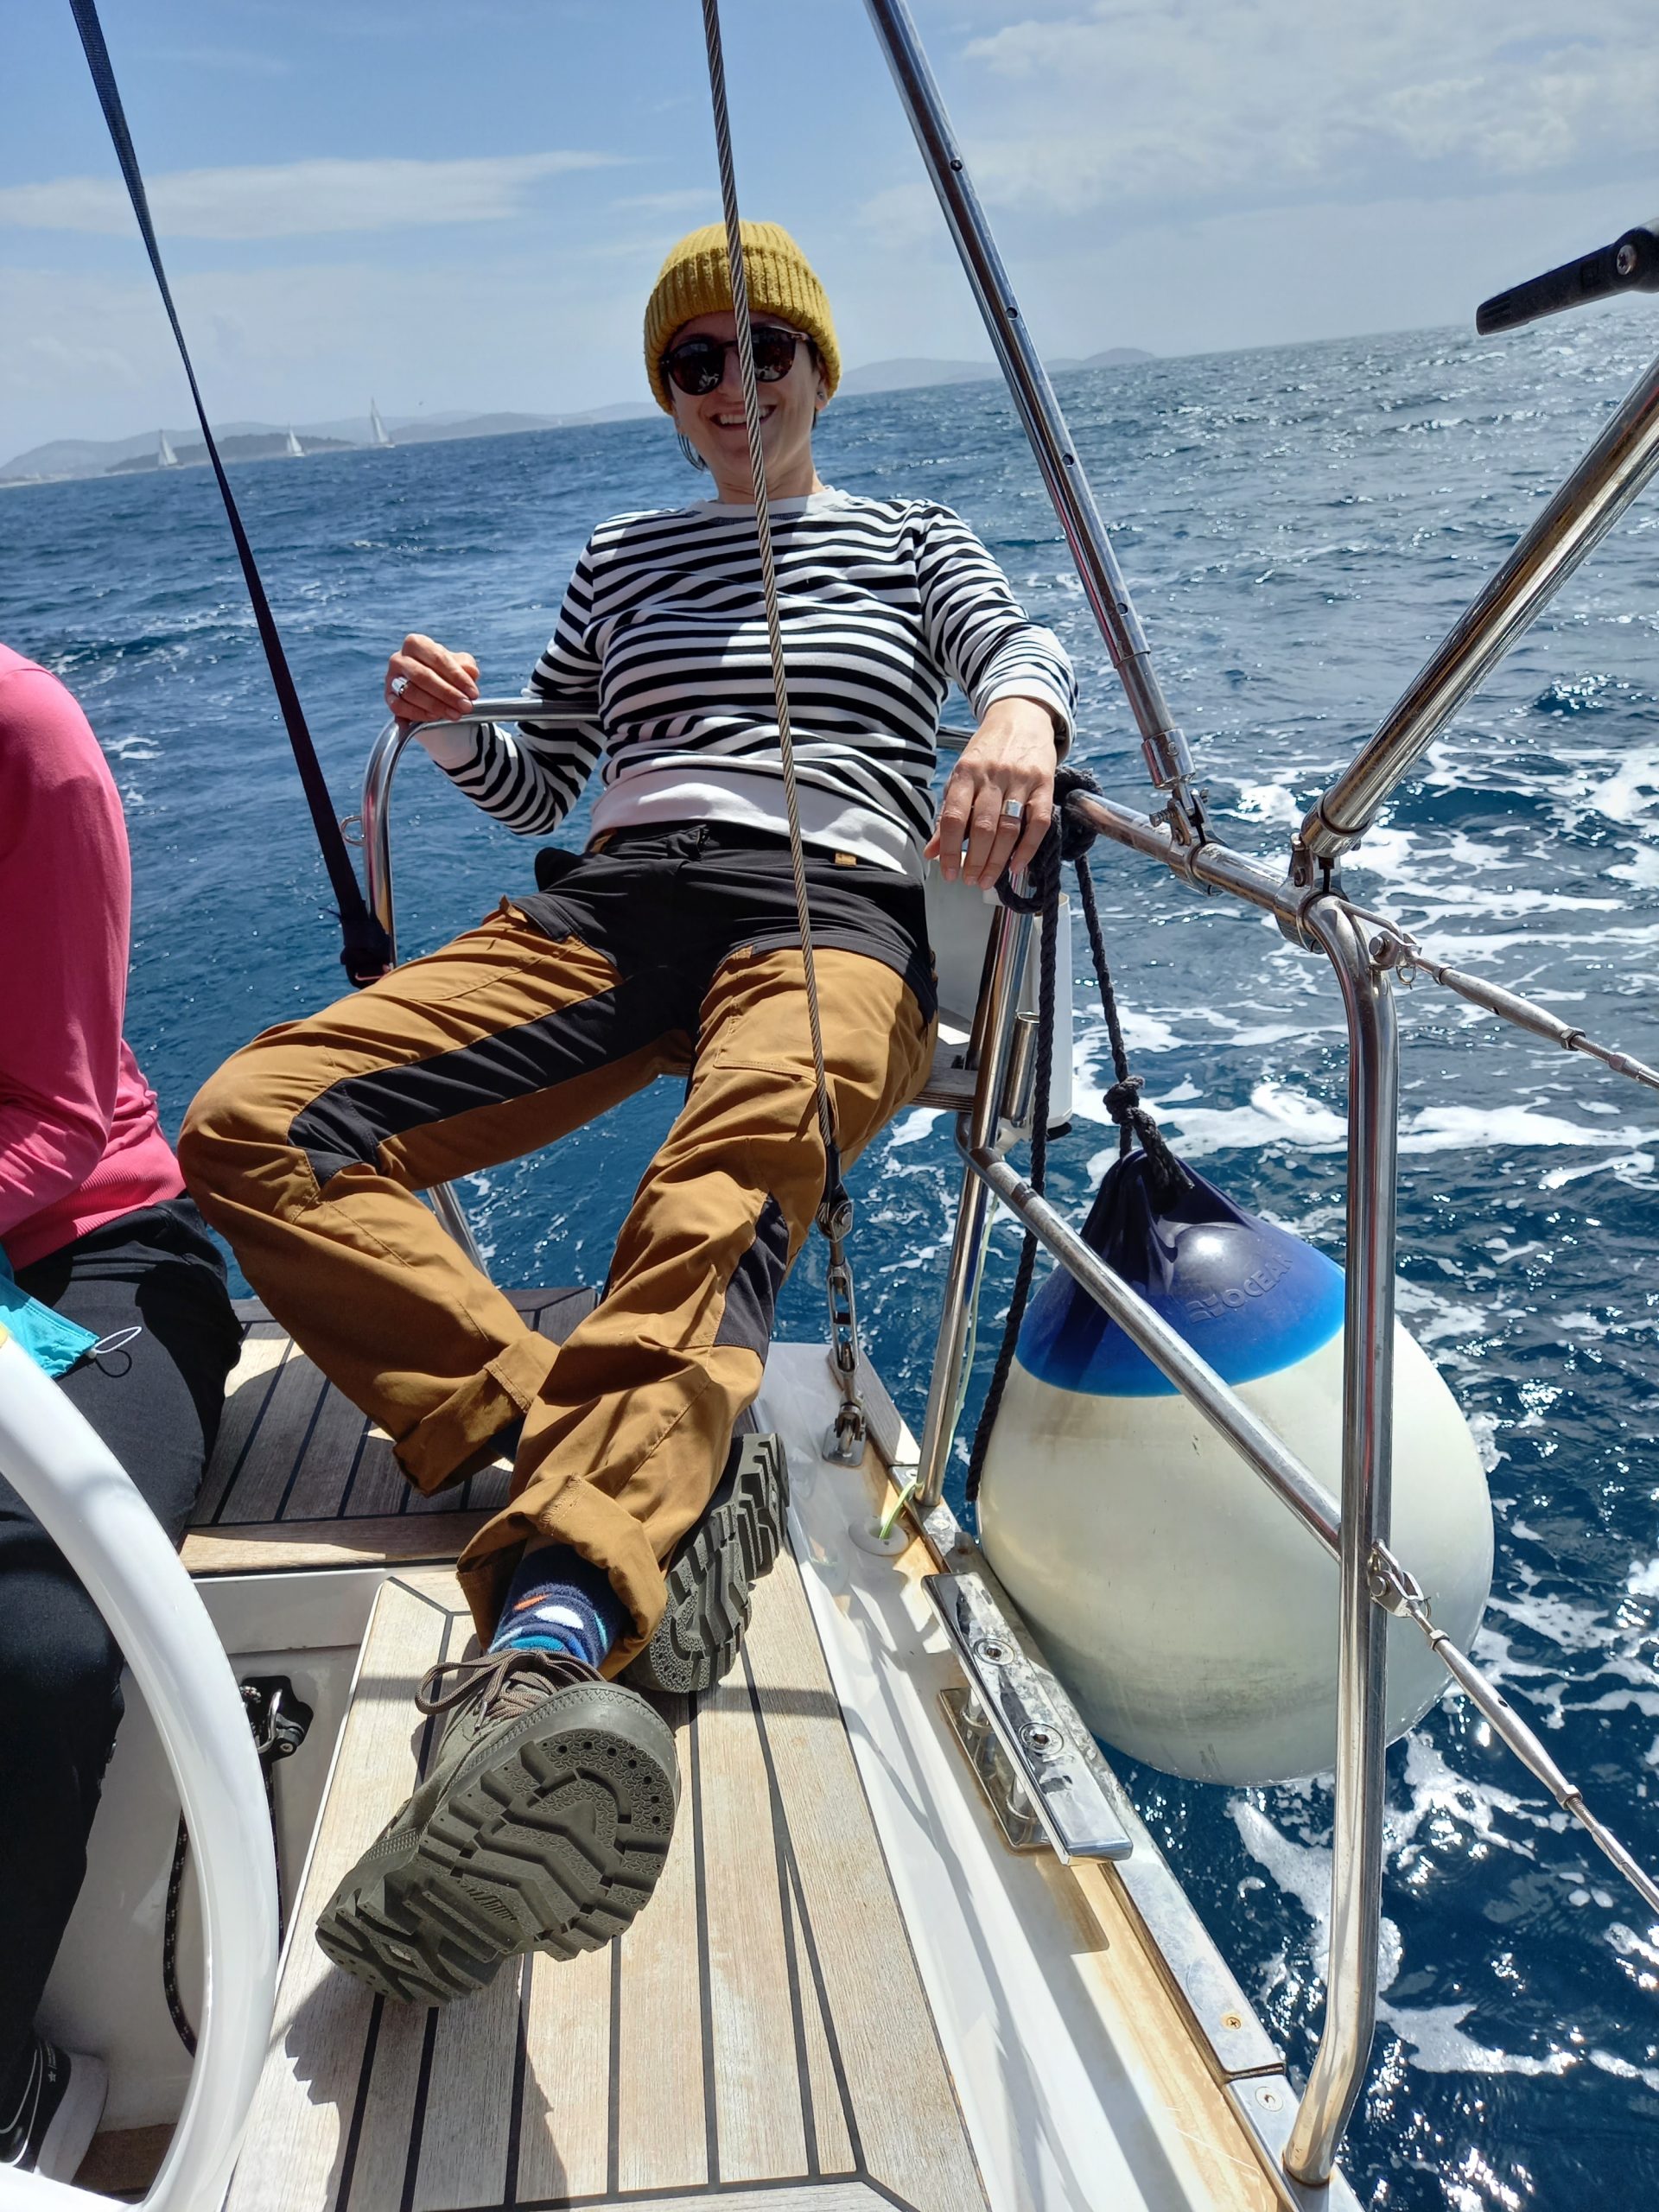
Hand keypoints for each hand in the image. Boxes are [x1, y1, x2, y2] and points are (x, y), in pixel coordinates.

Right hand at [384, 634, 479, 724]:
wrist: (429, 687)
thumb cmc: (444, 672)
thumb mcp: (460, 664)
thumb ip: (466, 666)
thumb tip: (471, 672)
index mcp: (416, 643)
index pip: (438, 658)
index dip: (457, 677)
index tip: (473, 693)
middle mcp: (399, 658)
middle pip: (423, 676)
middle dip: (447, 694)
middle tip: (466, 706)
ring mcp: (391, 678)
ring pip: (411, 692)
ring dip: (435, 706)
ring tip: (454, 714)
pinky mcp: (388, 697)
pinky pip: (400, 707)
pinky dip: (418, 714)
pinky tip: (435, 718)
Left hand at [925, 698, 1058, 888]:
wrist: (1022, 716)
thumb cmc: (987, 752)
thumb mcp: (962, 776)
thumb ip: (948, 813)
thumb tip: (931, 852)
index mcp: (965, 772)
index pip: (953, 817)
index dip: (949, 849)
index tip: (948, 872)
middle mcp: (992, 775)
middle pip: (982, 827)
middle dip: (974, 861)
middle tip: (970, 881)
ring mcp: (1021, 779)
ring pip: (1008, 828)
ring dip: (997, 860)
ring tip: (988, 880)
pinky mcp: (1045, 783)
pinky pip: (1037, 822)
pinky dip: (1027, 848)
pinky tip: (1016, 866)